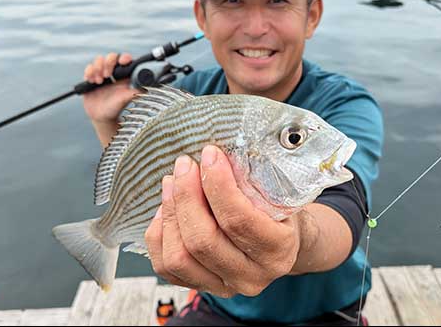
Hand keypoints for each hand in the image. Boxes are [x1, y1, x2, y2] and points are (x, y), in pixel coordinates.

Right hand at [82, 52, 140, 123]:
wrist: (102, 117)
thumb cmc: (116, 108)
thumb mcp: (126, 98)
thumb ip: (135, 91)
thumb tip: (146, 86)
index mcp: (124, 75)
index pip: (125, 60)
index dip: (124, 58)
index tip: (122, 62)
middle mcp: (113, 72)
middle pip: (111, 56)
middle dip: (109, 62)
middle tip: (108, 75)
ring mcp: (101, 74)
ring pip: (99, 60)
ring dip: (98, 68)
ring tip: (99, 81)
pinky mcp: (91, 78)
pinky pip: (89, 68)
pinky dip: (89, 72)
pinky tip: (92, 81)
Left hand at [144, 145, 301, 297]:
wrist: (281, 241)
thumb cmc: (277, 211)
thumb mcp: (277, 192)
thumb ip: (250, 180)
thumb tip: (215, 153)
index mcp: (278, 251)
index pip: (239, 221)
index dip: (218, 184)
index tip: (209, 156)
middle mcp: (251, 276)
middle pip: (203, 240)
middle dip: (187, 196)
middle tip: (185, 165)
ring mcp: (224, 287)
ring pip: (179, 257)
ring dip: (170, 213)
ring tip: (172, 182)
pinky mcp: (201, 286)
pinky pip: (165, 266)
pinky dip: (159, 233)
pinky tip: (167, 208)